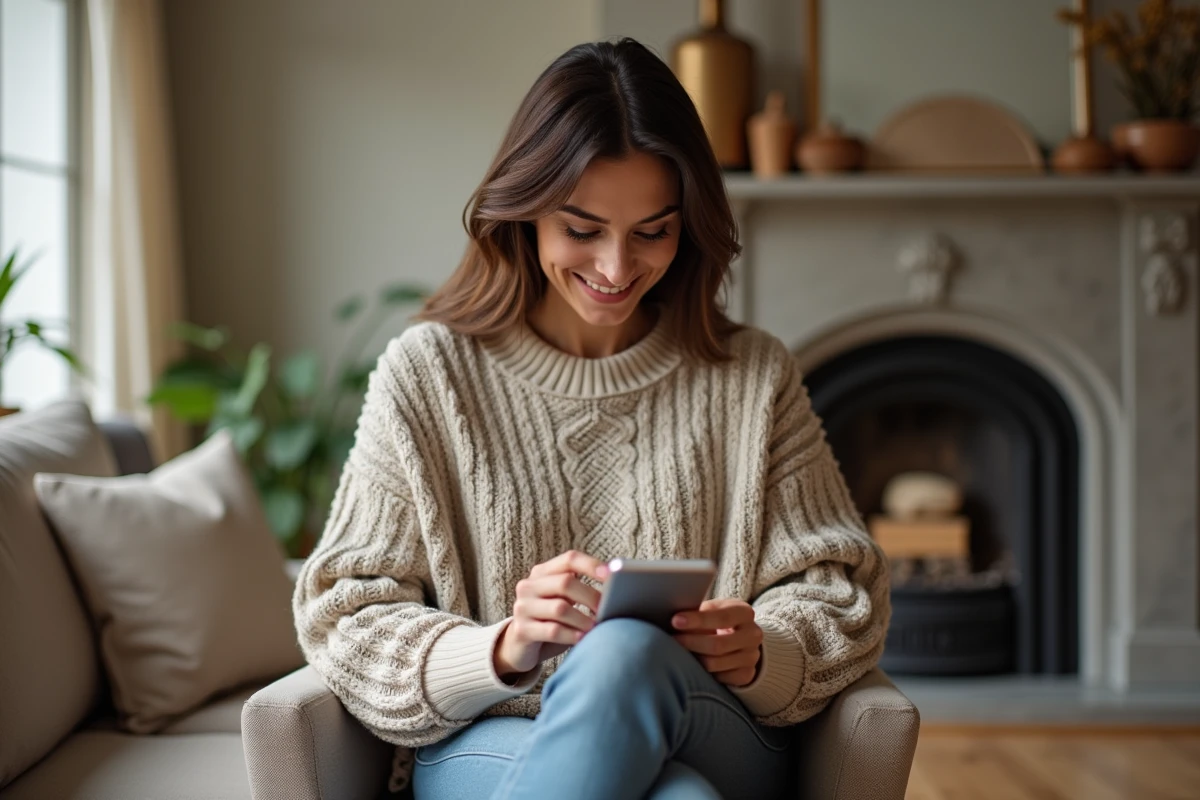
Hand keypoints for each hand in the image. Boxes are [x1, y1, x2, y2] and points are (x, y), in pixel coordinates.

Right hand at [494, 550, 608, 678]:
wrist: (519, 647)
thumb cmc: (550, 621)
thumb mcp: (564, 601)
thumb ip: (581, 591)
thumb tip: (615, 589)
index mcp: (542, 573)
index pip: (569, 559)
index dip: (592, 565)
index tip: (612, 575)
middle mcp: (529, 586)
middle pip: (565, 582)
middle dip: (591, 596)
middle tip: (608, 609)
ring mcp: (522, 607)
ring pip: (560, 608)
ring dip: (583, 619)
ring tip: (597, 626)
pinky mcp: (522, 630)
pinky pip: (552, 630)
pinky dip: (572, 634)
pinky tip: (583, 638)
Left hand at [671, 598, 762, 686]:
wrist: (740, 636)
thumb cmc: (717, 618)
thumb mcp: (712, 608)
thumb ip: (699, 612)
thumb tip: (676, 620)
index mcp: (744, 612)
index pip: (722, 617)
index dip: (698, 620)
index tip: (675, 621)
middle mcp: (753, 635)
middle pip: (718, 645)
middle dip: (691, 642)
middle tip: (672, 639)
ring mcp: (752, 656)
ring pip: (715, 664)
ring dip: (693, 659)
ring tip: (678, 652)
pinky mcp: (747, 675)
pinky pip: (719, 678)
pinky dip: (703, 672)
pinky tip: (694, 664)